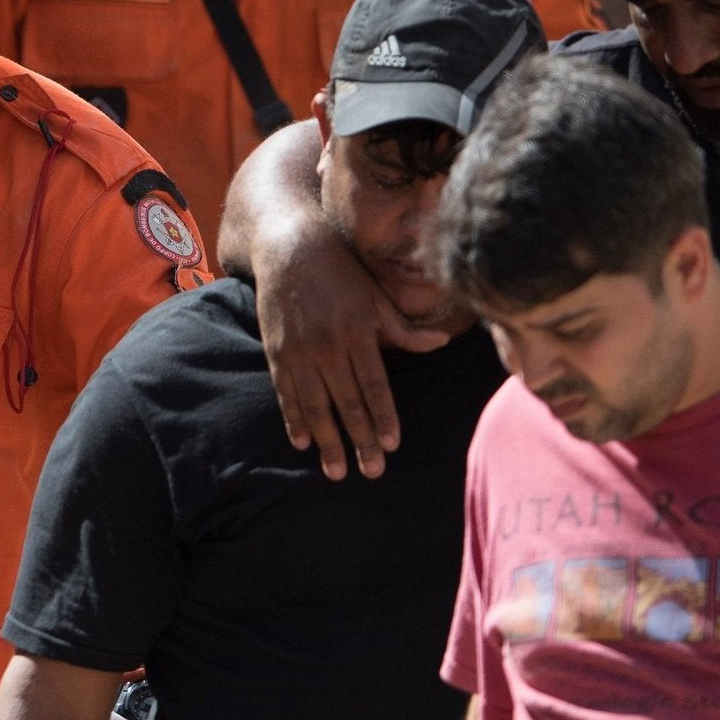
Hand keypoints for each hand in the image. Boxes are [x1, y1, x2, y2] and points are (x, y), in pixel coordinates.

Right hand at [251, 212, 446, 479]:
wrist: (289, 246)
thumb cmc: (340, 270)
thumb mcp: (376, 295)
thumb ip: (404, 328)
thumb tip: (442, 342)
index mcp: (357, 332)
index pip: (374, 385)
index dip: (383, 417)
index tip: (391, 445)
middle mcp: (327, 345)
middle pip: (346, 403)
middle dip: (359, 441)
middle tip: (371, 473)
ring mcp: (299, 351)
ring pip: (315, 405)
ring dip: (326, 441)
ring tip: (336, 471)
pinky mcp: (277, 352)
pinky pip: (286, 393)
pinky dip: (294, 419)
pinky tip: (302, 442)